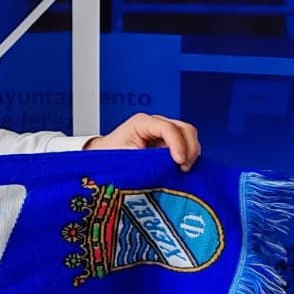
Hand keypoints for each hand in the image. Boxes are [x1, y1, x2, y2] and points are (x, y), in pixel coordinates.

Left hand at [84, 112, 200, 170]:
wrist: (102, 159)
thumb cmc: (110, 156)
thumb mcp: (125, 159)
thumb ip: (147, 161)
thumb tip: (167, 168)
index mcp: (142, 123)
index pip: (167, 128)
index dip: (177, 144)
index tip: (179, 162)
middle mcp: (155, 124)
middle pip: (184, 129)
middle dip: (189, 148)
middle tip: (184, 168)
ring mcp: (164, 133)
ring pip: (189, 137)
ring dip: (191, 153)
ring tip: (183, 170)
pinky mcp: (168, 144)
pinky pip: (186, 146)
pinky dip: (188, 157)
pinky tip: (183, 169)